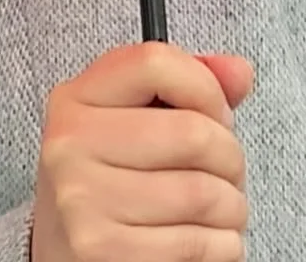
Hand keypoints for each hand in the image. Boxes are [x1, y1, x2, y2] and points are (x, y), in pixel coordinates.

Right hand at [27, 41, 257, 261]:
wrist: (67, 254)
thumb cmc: (113, 184)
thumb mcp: (137, 122)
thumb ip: (189, 86)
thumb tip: (238, 72)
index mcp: (77, 100)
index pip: (155, 62)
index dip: (205, 88)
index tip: (215, 114)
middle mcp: (70, 146)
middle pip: (193, 133)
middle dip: (231, 159)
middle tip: (227, 175)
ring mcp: (82, 200)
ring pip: (203, 193)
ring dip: (232, 208)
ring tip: (221, 212)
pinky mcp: (103, 250)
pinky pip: (196, 243)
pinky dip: (222, 245)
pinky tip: (209, 241)